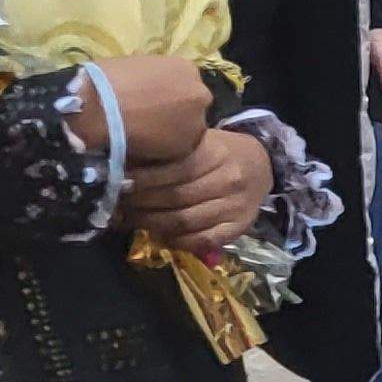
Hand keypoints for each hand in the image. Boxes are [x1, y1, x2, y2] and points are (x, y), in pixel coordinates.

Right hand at [84, 55, 212, 163]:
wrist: (96, 107)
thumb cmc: (107, 80)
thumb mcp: (134, 66)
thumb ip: (150, 77)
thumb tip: (146, 87)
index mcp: (185, 68)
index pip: (184, 83)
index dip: (167, 94)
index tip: (153, 101)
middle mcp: (199, 93)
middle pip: (191, 105)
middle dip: (174, 112)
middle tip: (150, 118)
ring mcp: (197, 121)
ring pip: (186, 128)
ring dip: (170, 131)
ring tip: (144, 134)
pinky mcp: (187, 145)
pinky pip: (176, 148)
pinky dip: (163, 149)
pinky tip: (143, 145)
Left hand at [118, 128, 271, 253]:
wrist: (263, 165)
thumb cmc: (221, 150)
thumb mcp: (198, 140)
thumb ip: (169, 151)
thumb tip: (124, 163)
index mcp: (215, 154)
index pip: (171, 171)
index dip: (141, 180)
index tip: (118, 183)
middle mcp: (228, 181)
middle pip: (175, 198)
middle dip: (141, 204)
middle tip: (118, 204)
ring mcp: (235, 207)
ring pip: (185, 221)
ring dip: (152, 223)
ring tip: (131, 220)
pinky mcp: (239, 227)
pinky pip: (203, 240)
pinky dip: (178, 241)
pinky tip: (160, 235)